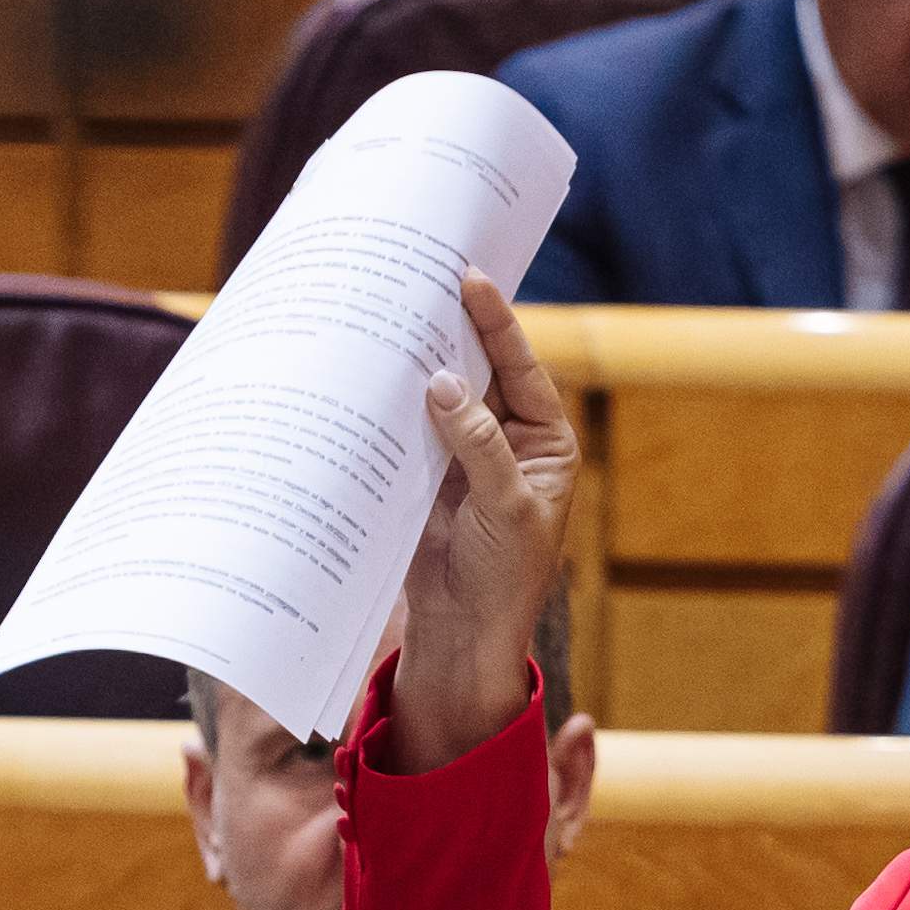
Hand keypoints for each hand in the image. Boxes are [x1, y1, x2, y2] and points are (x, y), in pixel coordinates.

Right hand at [393, 269, 576, 768]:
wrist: (462, 632)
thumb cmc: (505, 576)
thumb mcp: (505, 506)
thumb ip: (478, 443)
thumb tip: (441, 380)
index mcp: (544, 440)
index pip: (521, 368)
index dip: (496, 323)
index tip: (471, 280)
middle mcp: (504, 439)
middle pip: (476, 370)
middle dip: (450, 330)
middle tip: (420, 278)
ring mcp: (460, 453)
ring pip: (436, 394)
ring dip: (413, 362)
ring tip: (385, 313)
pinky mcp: (421, 473)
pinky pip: (403, 428)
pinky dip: (387, 403)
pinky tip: (365, 371)